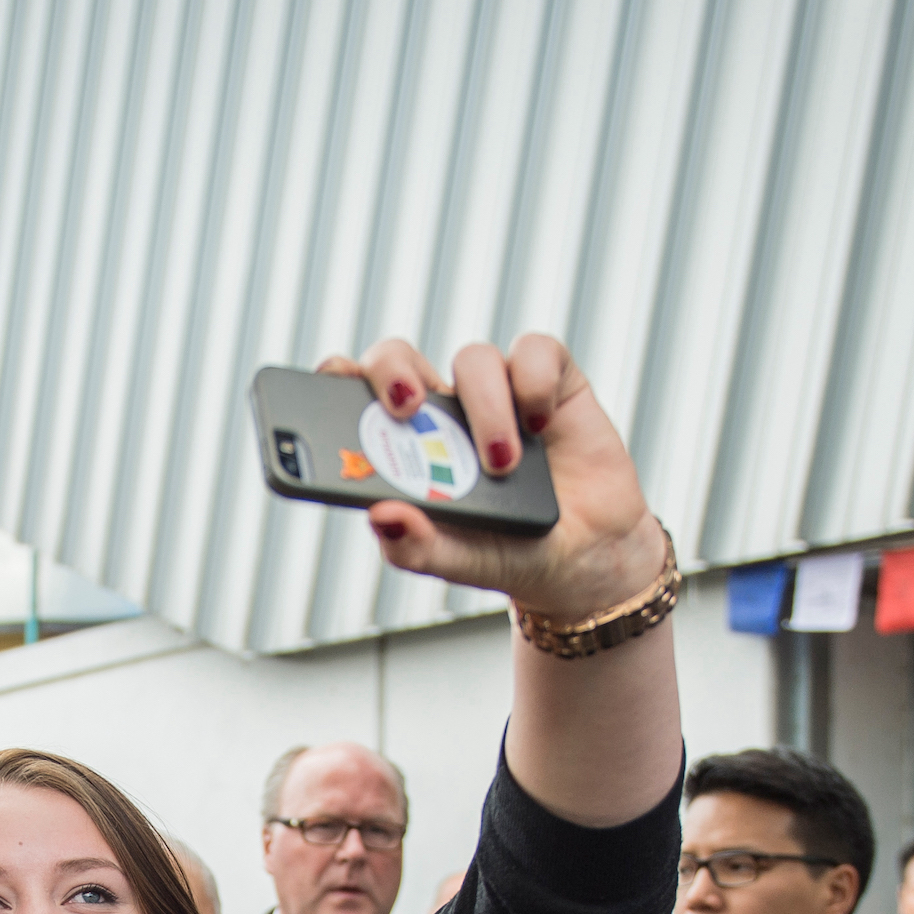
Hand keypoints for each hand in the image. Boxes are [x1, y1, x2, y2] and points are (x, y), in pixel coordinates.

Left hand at [319, 335, 666, 618]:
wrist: (585, 559)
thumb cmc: (509, 552)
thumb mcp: (459, 561)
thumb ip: (415, 545)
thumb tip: (378, 516)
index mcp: (403, 445)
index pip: (355, 395)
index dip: (336, 377)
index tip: (329, 379)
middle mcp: (442, 408)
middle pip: (399, 359)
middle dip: (393, 371)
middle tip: (405, 407)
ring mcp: (495, 391)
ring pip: (472, 359)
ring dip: (484, 409)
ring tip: (502, 464)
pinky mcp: (550, 381)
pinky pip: (534, 352)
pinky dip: (534, 382)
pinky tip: (541, 424)